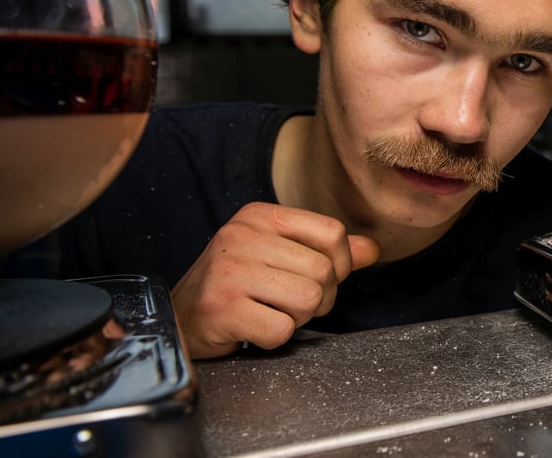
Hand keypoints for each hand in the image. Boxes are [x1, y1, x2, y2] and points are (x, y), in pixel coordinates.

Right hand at [170, 202, 380, 358]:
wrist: (179, 318)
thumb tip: (373, 250)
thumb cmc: (236, 284)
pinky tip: (253, 326)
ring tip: (271, 311)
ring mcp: (229, 272)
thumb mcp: (279, 254)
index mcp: (259, 216)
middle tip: (290, 303)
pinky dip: (275, 337)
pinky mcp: (222, 308)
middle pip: (324, 271)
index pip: (333, 233)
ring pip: (308, 300)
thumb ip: (327, 250)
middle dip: (320, 298)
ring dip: (298, 318)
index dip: (341, 263)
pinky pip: (282, 330)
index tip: (322, 277)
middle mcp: (241, 236)